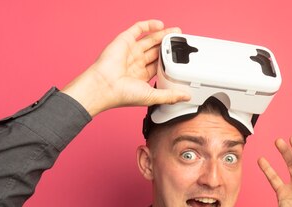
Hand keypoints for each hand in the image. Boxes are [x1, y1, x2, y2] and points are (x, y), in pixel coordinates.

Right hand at [61, 20, 189, 116]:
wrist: (105, 86)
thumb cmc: (122, 94)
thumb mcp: (152, 96)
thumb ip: (170, 96)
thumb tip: (186, 96)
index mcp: (141, 76)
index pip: (159, 65)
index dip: (170, 60)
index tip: (182, 58)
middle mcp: (136, 63)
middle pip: (156, 51)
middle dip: (168, 46)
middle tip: (181, 41)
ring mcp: (130, 51)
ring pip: (150, 40)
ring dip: (163, 35)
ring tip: (176, 32)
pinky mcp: (125, 40)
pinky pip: (138, 29)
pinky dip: (149, 25)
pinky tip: (161, 25)